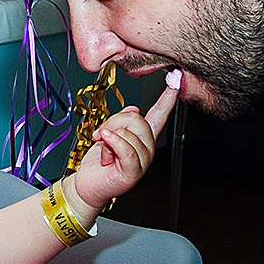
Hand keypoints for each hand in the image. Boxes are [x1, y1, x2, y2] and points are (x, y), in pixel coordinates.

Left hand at [69, 79, 179, 208]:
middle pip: (137, 119)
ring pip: (129, 132)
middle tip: (102, 134)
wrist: (87, 185)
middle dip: (114, 122)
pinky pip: (126, 148)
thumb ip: (123, 120)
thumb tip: (135, 110)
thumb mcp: (109, 133)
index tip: (176, 79)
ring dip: (108, 136)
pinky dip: (113, 141)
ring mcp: (142, 160)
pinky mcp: (133, 172)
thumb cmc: (98, 162)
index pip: (159, 114)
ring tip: (104, 149)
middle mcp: (147, 147)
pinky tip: (104, 141)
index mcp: (143, 137)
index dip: (168, 97)